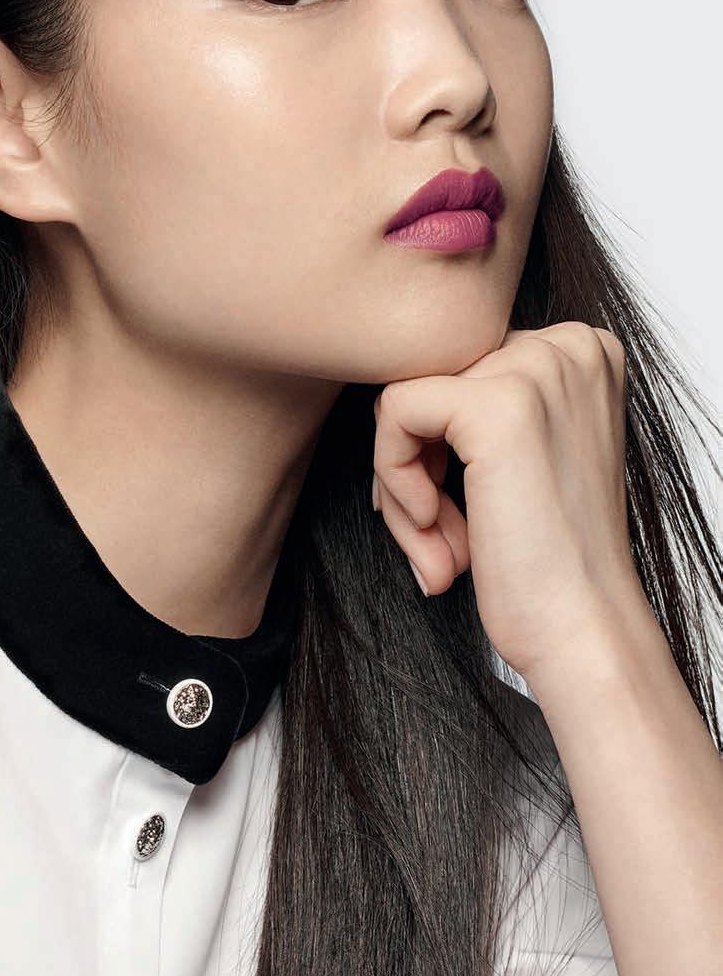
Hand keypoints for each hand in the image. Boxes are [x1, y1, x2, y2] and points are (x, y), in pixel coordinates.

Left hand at [372, 322, 647, 679]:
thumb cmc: (552, 560)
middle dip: (416, 463)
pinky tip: (436, 528)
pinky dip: (394, 476)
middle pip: (431, 377)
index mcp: (582, 351)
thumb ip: (476, 406)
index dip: (439, 441)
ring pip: (406, 397)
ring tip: (440, 548)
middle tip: (440, 537)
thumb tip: (389, 385)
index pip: (461, 365)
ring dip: (403, 482)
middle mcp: (568, 346)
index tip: (449, 509)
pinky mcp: (495, 405)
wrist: (585, 630)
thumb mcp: (525, 454)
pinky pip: (394, 412)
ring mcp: (536, 369)